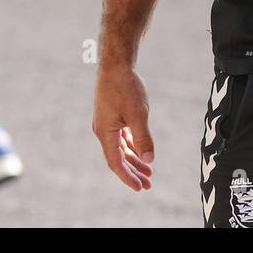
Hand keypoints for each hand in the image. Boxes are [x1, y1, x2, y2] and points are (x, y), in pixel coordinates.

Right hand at [92, 63, 154, 191]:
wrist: (116, 64)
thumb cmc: (126, 88)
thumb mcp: (138, 114)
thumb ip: (143, 138)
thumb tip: (149, 160)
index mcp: (105, 133)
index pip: (116, 163)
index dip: (128, 177)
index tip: (140, 188)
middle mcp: (103, 131)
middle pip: (118, 158)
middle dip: (133, 172)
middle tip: (148, 185)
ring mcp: (106, 123)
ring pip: (121, 148)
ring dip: (134, 159)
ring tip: (149, 171)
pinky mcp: (111, 116)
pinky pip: (121, 137)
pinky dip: (131, 145)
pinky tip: (141, 151)